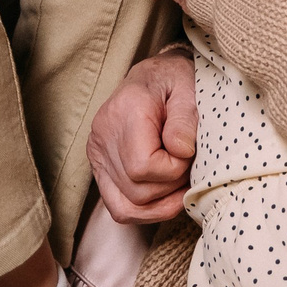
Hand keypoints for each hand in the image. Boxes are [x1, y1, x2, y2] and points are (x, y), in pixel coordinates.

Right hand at [88, 49, 197, 222]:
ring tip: (179, 182)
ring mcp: (97, 153)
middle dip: (171, 187)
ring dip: (160, 204)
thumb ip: (185, 120)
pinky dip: (144, 211)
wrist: (156, 75)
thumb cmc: (176, 80)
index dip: (174, 170)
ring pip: (126, 206)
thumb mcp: (189, 88)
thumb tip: (180, 152)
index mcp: (125, 110)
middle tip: (189, 166)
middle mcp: (103, 134)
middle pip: (136, 190)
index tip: (189, 154)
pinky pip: (118, 207)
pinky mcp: (99, 166)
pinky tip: (164, 196)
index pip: (142, 166)